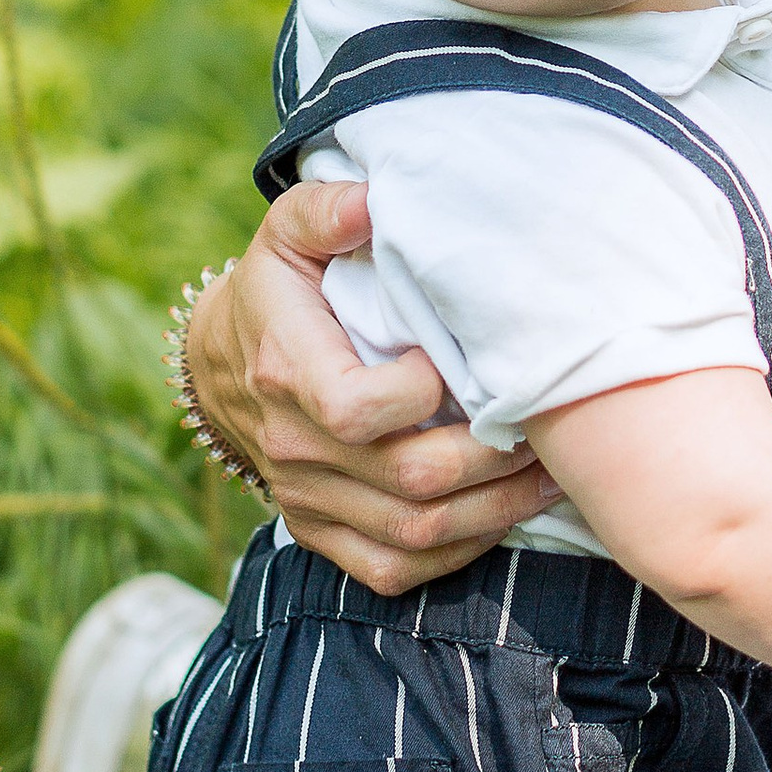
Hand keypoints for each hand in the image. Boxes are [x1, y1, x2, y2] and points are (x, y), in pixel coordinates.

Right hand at [186, 181, 557, 593]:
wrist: (223, 363)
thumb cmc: (280, 289)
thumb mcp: (289, 232)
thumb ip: (327, 210)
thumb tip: (372, 200)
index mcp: (288, 372)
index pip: (358, 409)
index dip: (420, 395)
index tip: (456, 363)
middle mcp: (294, 446)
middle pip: (408, 479)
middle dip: (492, 460)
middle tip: (545, 430)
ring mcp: (306, 496)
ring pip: (413, 534)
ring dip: (494, 512)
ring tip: (548, 477)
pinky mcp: (318, 531)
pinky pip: (392, 571)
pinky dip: (456, 555)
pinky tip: (501, 516)